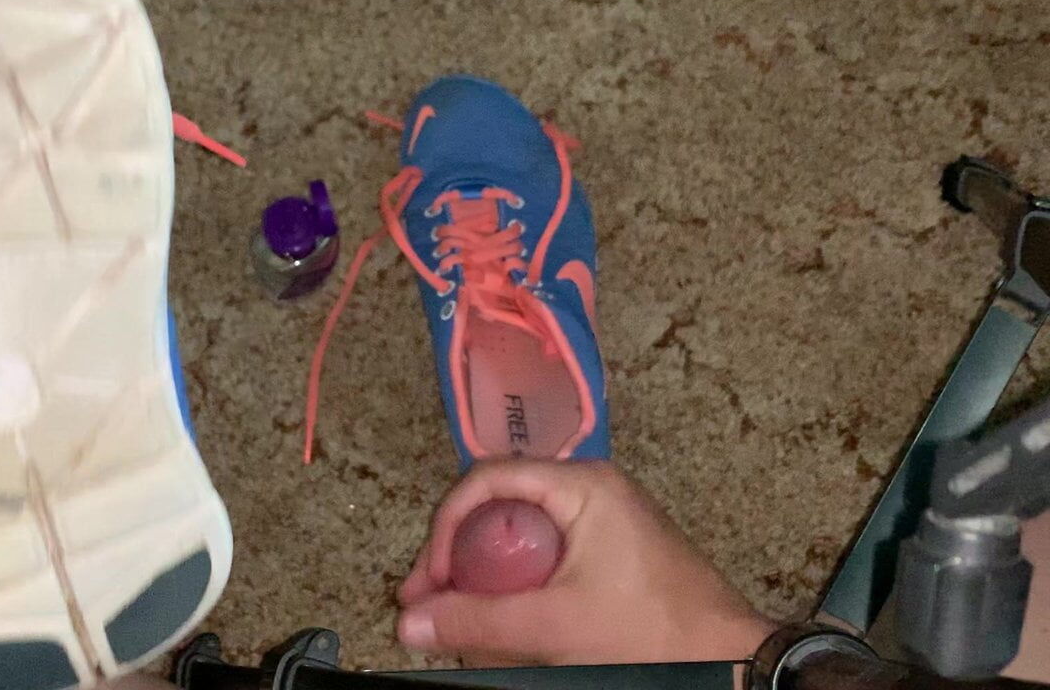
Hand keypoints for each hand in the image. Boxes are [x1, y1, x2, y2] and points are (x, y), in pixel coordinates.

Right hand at [397, 459, 776, 665]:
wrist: (729, 660)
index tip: (431, 579)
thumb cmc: (655, 633)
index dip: (446, 526)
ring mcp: (602, 518)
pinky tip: (502, 620)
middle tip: (431, 601)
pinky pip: (545, 554)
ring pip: (520, 532)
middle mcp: (590, 489)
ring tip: (459, 615)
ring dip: (484, 572)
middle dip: (457, 554)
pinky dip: (516, 583)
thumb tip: (412, 623)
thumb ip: (479, 621)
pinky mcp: (609, 549)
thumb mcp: (556, 626)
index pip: (488, 479)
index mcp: (582, 485)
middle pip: (499, 504)